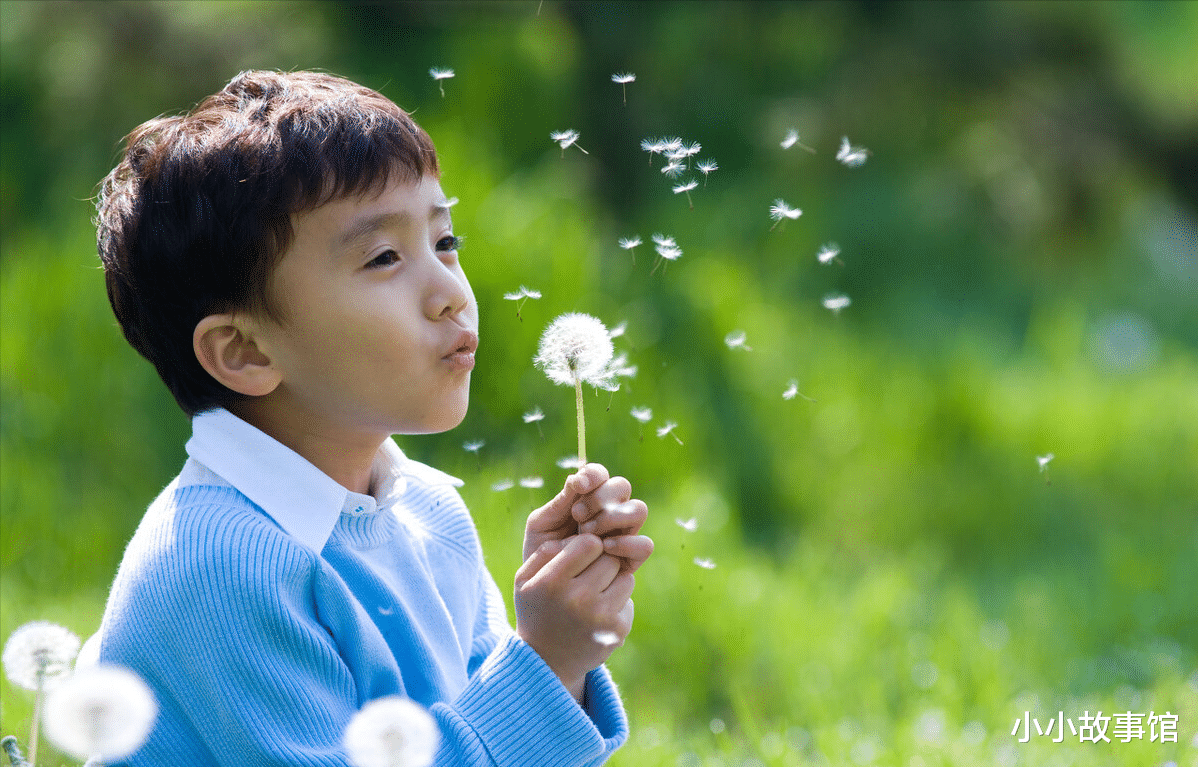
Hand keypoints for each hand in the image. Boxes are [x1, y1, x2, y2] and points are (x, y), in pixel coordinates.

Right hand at [513, 533, 635, 701]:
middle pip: (610, 559)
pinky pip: (628, 601)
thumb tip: (579, 533)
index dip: (586, 547)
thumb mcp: (525, 579)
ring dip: (613, 582)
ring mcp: (601, 617)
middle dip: (601, 563)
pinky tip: (597, 615)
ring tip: (592, 595)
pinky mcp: (618, 631)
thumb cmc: (536, 610)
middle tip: (586, 577)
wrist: (546, 662)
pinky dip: (617, 604)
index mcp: (552, 582)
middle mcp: (578, 599)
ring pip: (625, 578)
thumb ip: (547, 550)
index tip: (578, 558)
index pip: (590, 543)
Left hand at [524, 464, 653, 573]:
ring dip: (613, 516)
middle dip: (600, 497)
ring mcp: (623, 533)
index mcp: (588, 497)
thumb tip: (576, 479)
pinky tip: (604, 547)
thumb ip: (559, 503)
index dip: (593, 475)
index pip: (600, 474)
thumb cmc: (542, 553)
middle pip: (622, 486)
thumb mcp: (542, 526)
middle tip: (578, 515)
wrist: (547, 591)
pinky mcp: (631, 558)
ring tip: (588, 532)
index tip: (578, 485)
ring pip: (638, 510)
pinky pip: (644, 544)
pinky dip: (626, 543)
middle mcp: (610, 511)